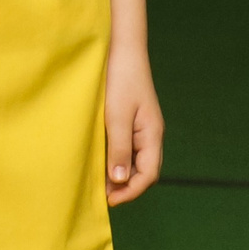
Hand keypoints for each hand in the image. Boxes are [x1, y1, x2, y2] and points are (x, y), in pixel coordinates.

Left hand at [103, 44, 163, 205]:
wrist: (121, 48)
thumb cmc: (120, 79)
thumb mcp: (116, 116)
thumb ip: (119, 148)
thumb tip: (120, 181)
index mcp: (152, 134)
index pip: (147, 174)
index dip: (130, 191)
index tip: (108, 201)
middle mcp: (149, 133)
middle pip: (142, 170)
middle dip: (124, 186)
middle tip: (100, 196)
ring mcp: (140, 126)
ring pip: (133, 159)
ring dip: (118, 172)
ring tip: (96, 182)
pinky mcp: (129, 118)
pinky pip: (125, 145)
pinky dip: (114, 157)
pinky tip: (97, 159)